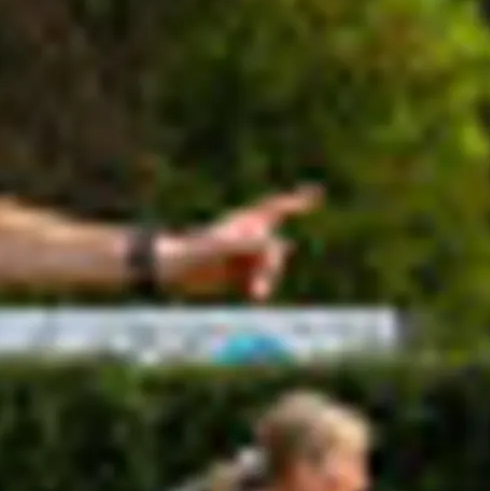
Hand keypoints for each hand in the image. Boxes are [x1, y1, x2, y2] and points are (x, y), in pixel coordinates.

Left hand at [160, 187, 320, 300]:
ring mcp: (246, 257)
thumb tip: (272, 244)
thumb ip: (246, 244)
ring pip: (270, 267)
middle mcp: (249, 238)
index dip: (296, 201)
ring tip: (256, 293)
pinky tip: (253, 295)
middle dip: (272, 264)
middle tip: (260, 281)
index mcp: (245, 224)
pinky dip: (259, 288)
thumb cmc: (193, 253)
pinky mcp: (241, 274)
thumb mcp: (220, 247)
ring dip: (267, 279)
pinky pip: (260, 280)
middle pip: (275, 248)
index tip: (315, 194)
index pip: (274, 208)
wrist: (174, 273)